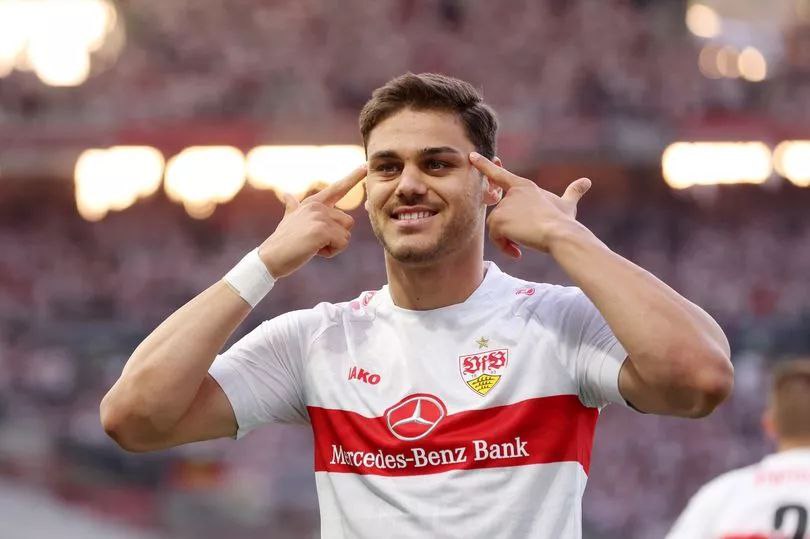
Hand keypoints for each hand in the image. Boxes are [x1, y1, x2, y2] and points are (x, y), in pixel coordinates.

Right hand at [258, 165, 365, 277]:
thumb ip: (292, 206)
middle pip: (348, 222)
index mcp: (312, 203)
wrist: (270, 257)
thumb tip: (287, 195)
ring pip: (346, 235)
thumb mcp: (288, 219)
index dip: (353, 177)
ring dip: (334, 246)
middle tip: (314, 242)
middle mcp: (317, 206)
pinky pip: (342, 243)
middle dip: (336, 238)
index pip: (337, 188)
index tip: (364, 165)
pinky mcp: (322, 230)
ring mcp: (319, 217)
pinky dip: (331, 252)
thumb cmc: (282, 242)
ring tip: (312, 246)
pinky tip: (313, 251)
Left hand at [469, 152, 590, 257]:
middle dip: (506, 225)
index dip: (485, 165)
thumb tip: (587, 181)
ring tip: (524, 244)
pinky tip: (518, 252)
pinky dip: (504, 246)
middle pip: (500, 213)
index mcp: (524, 185)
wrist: (560, 234)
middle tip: (523, 233)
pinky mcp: (498, 219)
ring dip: (508, 239)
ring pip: (497, 227)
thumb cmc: (564, 221)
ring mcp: (504, 205)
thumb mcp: (567, 205)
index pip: (500, 174)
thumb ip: (573, 193)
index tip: (471, 156)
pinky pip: (495, 237)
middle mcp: (512, 192)